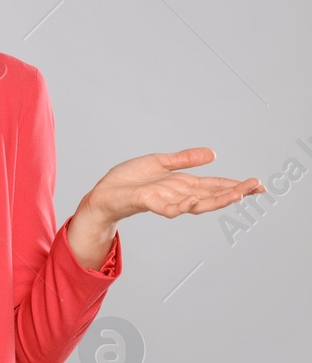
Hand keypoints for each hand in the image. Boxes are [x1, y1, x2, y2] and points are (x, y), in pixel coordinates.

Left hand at [84, 147, 265, 222]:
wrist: (103, 193)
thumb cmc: (129, 180)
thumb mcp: (160, 163)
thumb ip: (185, 159)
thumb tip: (213, 154)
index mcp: (182, 185)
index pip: (214, 185)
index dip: (235, 185)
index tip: (258, 184)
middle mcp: (178, 195)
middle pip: (212, 195)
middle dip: (235, 191)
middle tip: (257, 187)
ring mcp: (165, 201)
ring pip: (196, 203)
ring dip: (217, 200)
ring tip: (237, 194)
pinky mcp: (149, 203)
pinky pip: (169, 208)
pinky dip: (182, 206)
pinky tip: (194, 201)